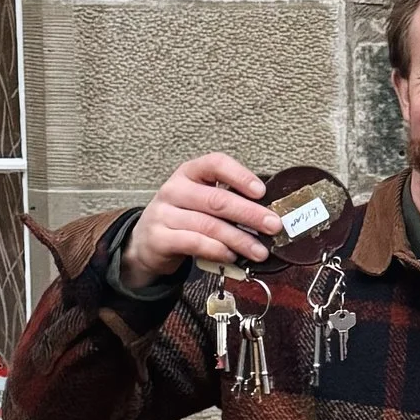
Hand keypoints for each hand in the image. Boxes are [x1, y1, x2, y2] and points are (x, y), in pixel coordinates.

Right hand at [118, 154, 283, 287]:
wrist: (146, 242)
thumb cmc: (183, 218)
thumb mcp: (200, 201)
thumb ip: (227, 201)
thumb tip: (267, 214)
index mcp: (189, 173)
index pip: (215, 164)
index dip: (240, 175)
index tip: (261, 191)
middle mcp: (174, 189)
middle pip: (217, 199)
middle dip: (250, 214)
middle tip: (273, 226)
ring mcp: (164, 214)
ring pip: (209, 225)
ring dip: (240, 239)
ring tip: (259, 250)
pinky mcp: (159, 238)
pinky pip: (194, 243)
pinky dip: (218, 250)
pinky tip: (233, 256)